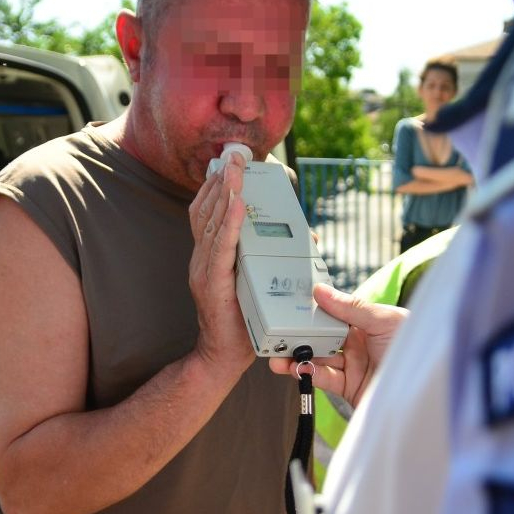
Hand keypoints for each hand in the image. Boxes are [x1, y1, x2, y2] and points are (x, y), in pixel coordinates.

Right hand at [187, 150, 252, 378]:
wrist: (223, 357)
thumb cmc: (242, 322)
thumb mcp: (254, 281)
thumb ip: (272, 259)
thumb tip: (311, 239)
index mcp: (208, 257)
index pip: (207, 213)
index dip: (216, 186)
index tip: (228, 163)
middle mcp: (202, 260)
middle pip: (207, 211)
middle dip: (221, 180)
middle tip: (233, 155)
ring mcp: (205, 271)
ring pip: (213, 223)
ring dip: (226, 193)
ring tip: (235, 170)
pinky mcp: (214, 284)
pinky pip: (222, 248)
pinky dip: (230, 223)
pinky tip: (238, 204)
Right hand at [269, 284, 406, 407]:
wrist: (426, 388)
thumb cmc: (416, 348)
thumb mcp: (385, 320)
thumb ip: (352, 307)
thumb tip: (322, 291)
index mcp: (368, 322)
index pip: (333, 313)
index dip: (313, 310)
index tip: (290, 304)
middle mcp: (358, 343)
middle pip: (320, 336)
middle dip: (298, 334)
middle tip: (276, 332)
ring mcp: (352, 366)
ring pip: (317, 358)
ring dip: (296, 355)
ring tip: (277, 354)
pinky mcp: (349, 388)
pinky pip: (323, 378)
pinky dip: (307, 374)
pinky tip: (296, 368)